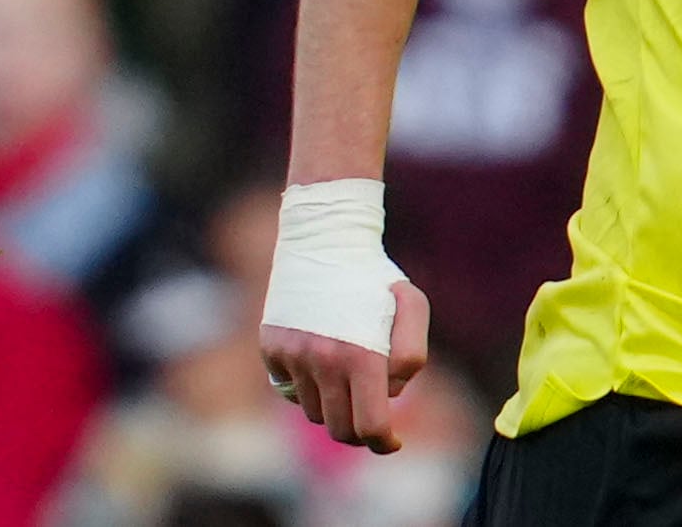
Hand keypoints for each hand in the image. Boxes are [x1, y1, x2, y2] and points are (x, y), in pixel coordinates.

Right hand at [260, 278, 430, 453]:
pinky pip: (291, 390)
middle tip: (372, 417)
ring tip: (347, 371)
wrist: (324, 239)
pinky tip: (320, 360)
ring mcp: (292, 357)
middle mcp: (323, 361)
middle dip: (360, 430)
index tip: (391, 441)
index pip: (369, 426)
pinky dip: (308, 387)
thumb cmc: (375, 276)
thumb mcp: (411, 304)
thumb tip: (391, 395)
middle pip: (340, 430)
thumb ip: (411, 355)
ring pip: (314, 413)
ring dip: (334, 404)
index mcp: (361, 355)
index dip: (383, 442)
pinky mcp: (271, 351)